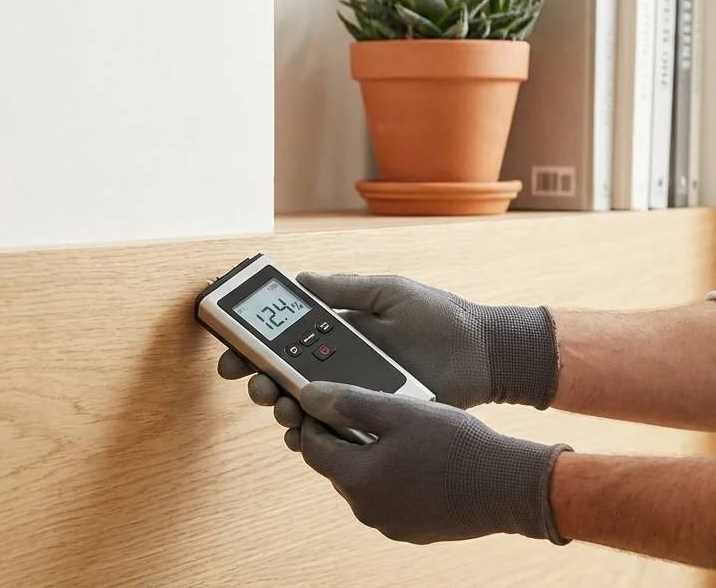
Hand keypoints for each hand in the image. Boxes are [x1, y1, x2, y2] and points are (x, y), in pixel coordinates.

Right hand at [217, 272, 560, 441]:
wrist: (485, 354)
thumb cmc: (440, 318)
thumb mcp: (389, 292)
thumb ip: (345, 289)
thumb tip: (300, 280)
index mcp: (342, 331)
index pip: (286, 339)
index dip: (254, 346)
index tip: (230, 350)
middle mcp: (343, 364)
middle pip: (285, 376)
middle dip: (259, 380)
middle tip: (254, 383)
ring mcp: (357, 394)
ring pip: (304, 406)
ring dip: (281, 408)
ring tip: (280, 407)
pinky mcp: (374, 420)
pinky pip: (334, 432)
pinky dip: (311, 435)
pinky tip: (301, 435)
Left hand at [292, 380, 572, 544]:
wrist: (506, 486)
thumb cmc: (455, 445)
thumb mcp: (400, 411)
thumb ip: (349, 402)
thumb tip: (308, 395)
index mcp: (355, 479)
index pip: (311, 448)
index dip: (313, 420)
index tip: (325, 400)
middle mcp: (365, 509)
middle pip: (338, 467)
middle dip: (344, 438)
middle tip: (368, 410)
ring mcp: (389, 524)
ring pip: (366, 483)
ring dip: (371, 458)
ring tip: (400, 431)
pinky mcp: (413, 530)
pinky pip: (390, 499)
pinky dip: (395, 478)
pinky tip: (420, 458)